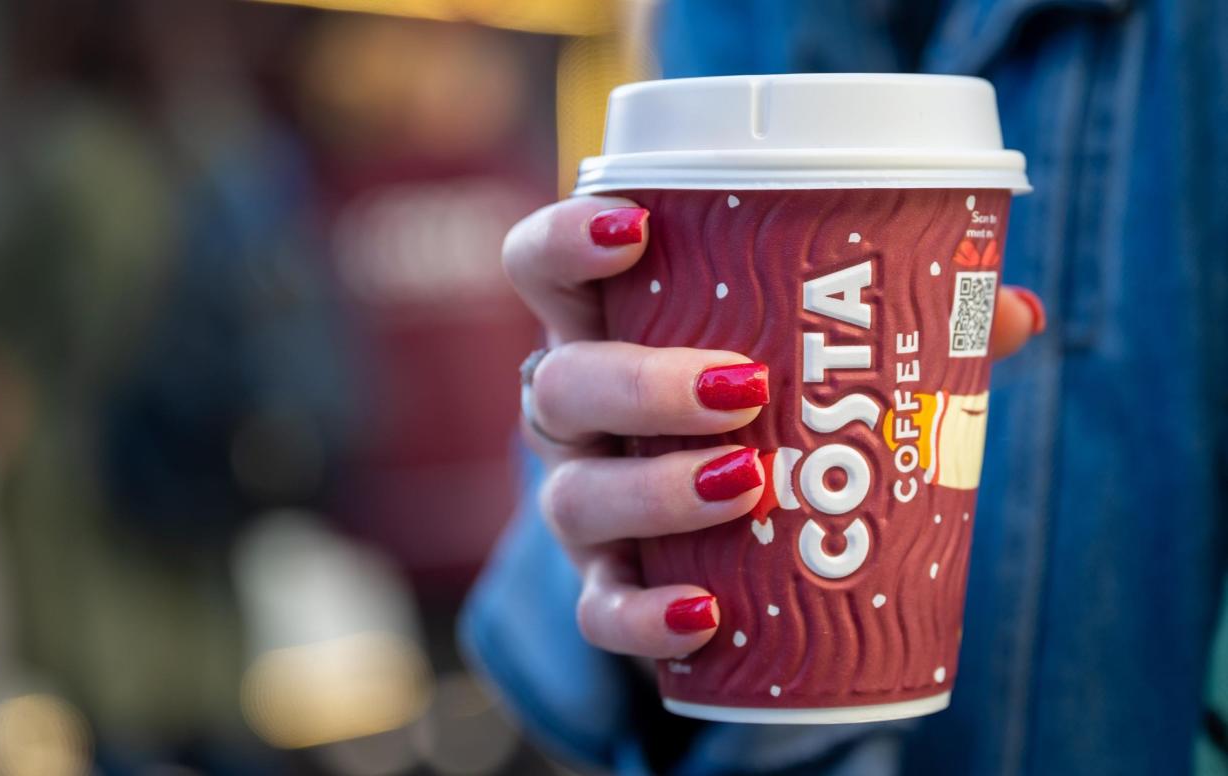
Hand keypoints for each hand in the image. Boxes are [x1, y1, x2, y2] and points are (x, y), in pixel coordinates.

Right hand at [502, 196, 1043, 659]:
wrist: (723, 520)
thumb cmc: (761, 406)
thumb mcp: (806, 358)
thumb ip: (902, 327)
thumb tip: (1012, 310)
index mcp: (609, 326)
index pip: (542, 267)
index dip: (567, 242)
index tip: (637, 230)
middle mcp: (578, 411)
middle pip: (560, 384)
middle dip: (642, 383)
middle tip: (743, 388)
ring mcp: (584, 498)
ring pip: (573, 494)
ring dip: (655, 491)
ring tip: (745, 484)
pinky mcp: (607, 581)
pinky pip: (597, 608)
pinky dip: (641, 616)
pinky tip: (703, 616)